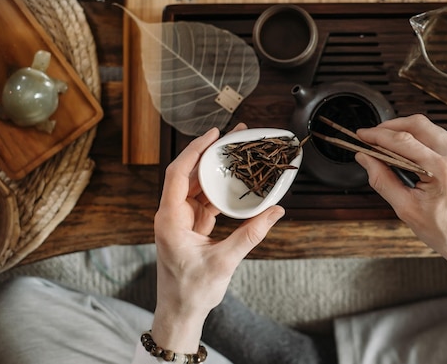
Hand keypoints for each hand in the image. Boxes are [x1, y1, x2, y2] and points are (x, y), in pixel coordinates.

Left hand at [151, 125, 284, 352]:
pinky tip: (236, 181)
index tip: (214, 134)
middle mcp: (172, 214)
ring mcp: (182, 219)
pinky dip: (220, 190)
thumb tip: (276, 211)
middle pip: (189, 174)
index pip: (178, 174)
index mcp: (170, 220)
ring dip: (215, 170)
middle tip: (233, 136)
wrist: (180, 311)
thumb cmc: (192, 291)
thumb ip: (250, 235)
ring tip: (237, 153)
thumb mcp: (224, 262)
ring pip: (197, 185)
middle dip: (210, 153)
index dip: (194, 151)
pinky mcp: (192, 225)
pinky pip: (205, 200)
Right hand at [355, 115, 446, 288]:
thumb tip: (366, 159)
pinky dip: (420, 139)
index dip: (378, 135)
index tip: (362, 135)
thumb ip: (382, 180)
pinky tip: (407, 151)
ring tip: (387, 145)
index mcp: (444, 170)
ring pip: (429, 127)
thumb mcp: (406, 209)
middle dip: (390, 127)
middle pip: (418, 124)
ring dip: (405, 131)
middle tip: (372, 137)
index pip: (403, 141)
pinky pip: (440, 136)